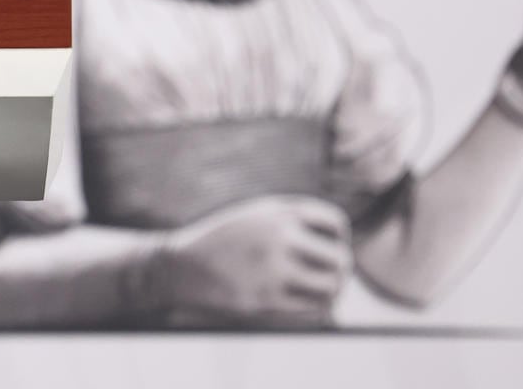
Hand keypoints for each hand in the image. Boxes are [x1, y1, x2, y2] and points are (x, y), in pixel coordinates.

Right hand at [153, 195, 351, 323]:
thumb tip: (340, 243)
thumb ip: (292, 220)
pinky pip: (311, 310)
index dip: (339, 238)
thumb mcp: (255, 215)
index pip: (335, 223)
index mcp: (277, 212)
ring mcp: (271, 270)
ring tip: (325, 294)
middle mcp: (277, 237)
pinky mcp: (264, 300)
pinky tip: (308, 306)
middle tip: (334, 277)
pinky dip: (317, 310)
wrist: (180, 266)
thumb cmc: (224, 241)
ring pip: (330, 287)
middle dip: (341, 270)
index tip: (329, 247)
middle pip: (339, 258)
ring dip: (333, 292)